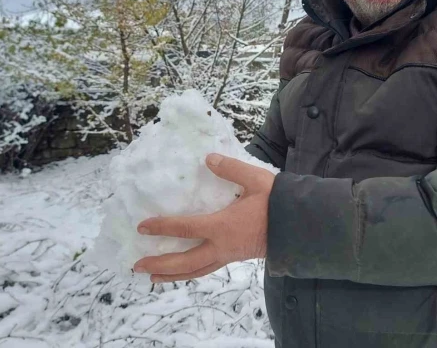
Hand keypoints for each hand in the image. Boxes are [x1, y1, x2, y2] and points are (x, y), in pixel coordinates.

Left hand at [133, 153, 274, 282]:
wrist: (300, 226)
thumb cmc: (277, 202)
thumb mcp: (255, 180)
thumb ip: (231, 169)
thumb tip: (208, 159)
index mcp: (222, 226)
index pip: (184, 228)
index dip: (161, 227)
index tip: (141, 226)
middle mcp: (221, 246)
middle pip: (183, 261)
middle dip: (159, 263)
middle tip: (136, 264)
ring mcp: (228, 255)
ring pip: (195, 271)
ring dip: (172, 275)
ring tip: (153, 277)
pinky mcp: (235, 257)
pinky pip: (207, 269)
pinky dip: (191, 272)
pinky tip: (184, 270)